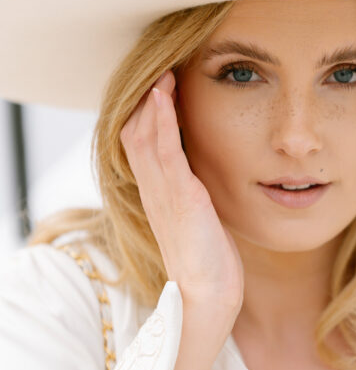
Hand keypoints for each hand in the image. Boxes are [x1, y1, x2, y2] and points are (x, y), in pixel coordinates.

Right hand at [120, 69, 243, 323]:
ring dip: (153, 101)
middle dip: (146, 101)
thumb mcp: (200, 222)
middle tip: (159, 71)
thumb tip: (204, 183)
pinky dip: (164, 120)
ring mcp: (164, 193)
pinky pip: (165, 150)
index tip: (159, 90)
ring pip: (145, 135)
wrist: (205, 298)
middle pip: (136, 134)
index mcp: (158, 196)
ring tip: (163, 73)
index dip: (146, 117)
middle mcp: (154, 191)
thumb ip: (195, 199)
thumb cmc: (207, 265)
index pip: (140, 146)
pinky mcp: (181, 197)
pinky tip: (166, 97)